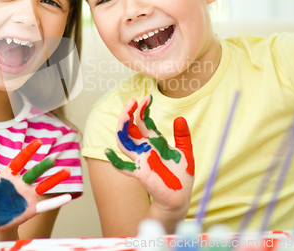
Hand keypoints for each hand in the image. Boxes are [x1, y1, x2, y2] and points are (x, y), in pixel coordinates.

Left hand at [0, 139, 71, 232]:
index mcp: (10, 175)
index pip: (21, 161)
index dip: (29, 152)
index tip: (38, 142)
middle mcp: (22, 183)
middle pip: (34, 172)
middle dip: (43, 166)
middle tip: (52, 159)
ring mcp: (29, 195)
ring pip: (44, 185)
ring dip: (55, 179)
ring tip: (67, 171)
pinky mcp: (32, 208)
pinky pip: (47, 204)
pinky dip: (57, 200)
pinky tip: (69, 197)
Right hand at [105, 94, 193, 215]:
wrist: (181, 197)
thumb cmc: (181, 175)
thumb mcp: (186, 151)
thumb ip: (183, 135)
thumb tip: (179, 118)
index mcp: (154, 141)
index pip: (143, 121)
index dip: (143, 108)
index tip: (148, 96)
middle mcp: (144, 148)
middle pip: (129, 128)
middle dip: (128, 113)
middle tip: (132, 100)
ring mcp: (141, 159)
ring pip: (124, 141)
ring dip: (122, 127)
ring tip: (126, 114)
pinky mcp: (141, 173)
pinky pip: (124, 167)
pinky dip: (115, 161)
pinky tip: (108, 152)